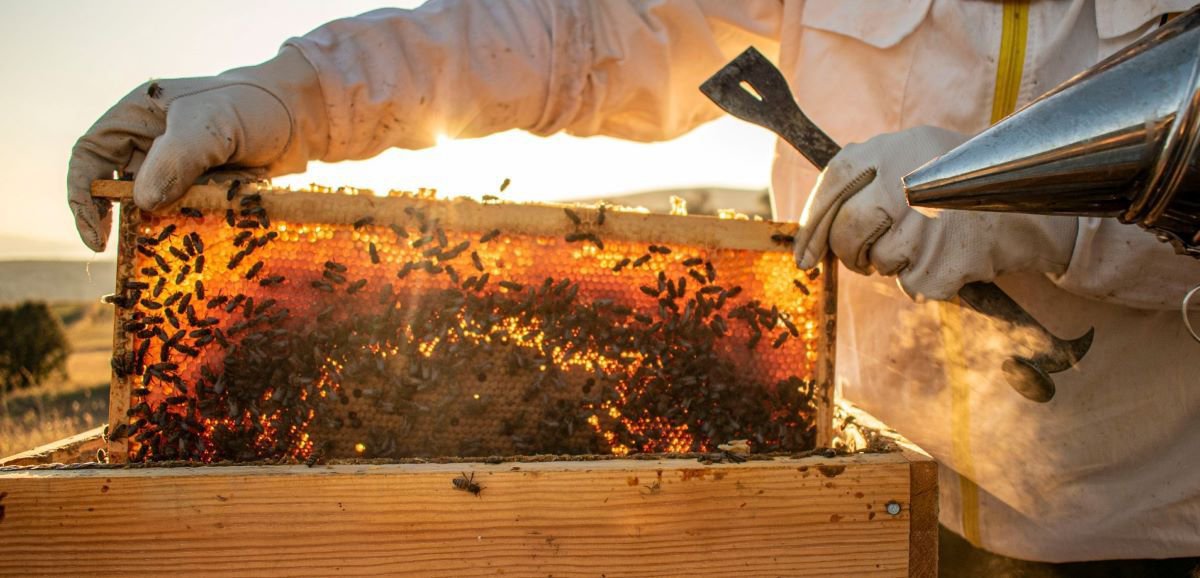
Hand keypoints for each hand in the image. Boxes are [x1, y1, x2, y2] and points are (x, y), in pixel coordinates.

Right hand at [67, 48, 327, 250]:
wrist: (303, 118)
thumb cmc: (253, 108)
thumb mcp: (212, 125)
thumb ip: (176, 159)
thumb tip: (142, 202)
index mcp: (139, 115)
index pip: (91, 154)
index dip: (84, 195)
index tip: (96, 236)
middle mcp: (151, 142)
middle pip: (119, 186)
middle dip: (126, 219)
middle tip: (137, 249)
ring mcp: (179, 167)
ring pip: (154, 205)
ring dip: (163, 227)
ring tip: (177, 246)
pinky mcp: (204, 188)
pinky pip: (186, 214)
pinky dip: (191, 227)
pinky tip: (204, 240)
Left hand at [792, 125, 1077, 300]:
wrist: (1035, 204)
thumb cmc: (963, 185)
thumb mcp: (915, 157)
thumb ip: (867, 180)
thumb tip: (815, 232)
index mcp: (892, 148)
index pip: (832, 185)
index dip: (811, 226)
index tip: (805, 257)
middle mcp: (905, 179)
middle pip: (848, 229)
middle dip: (849, 253)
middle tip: (863, 258)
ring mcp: (927, 220)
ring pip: (880, 261)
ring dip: (895, 265)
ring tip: (926, 245)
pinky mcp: (946, 258)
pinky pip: (911, 285)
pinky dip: (925, 281)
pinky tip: (948, 259)